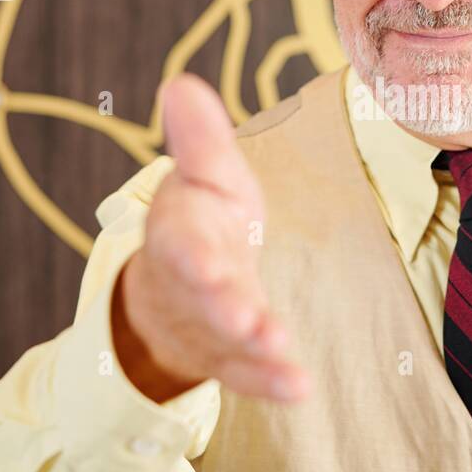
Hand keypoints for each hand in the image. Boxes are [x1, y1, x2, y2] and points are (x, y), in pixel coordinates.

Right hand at [113, 73, 309, 403]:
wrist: (171, 291)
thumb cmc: (200, 222)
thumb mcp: (205, 176)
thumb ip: (200, 139)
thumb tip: (180, 82)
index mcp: (180, 232)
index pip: (179, 242)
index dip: (190, 255)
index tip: (205, 262)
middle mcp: (190, 284)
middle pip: (203, 298)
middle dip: (222, 307)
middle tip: (244, 319)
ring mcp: (208, 326)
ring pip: (225, 341)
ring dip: (251, 348)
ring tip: (280, 350)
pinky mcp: (229, 358)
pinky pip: (247, 375)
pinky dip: (270, 383)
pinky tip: (300, 388)